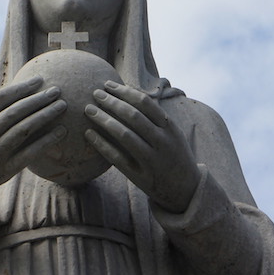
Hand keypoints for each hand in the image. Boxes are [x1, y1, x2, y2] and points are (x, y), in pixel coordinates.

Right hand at [0, 77, 66, 207]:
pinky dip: (46, 141)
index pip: (0, 99)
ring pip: (23, 130)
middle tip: (56, 90)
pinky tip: (61, 131)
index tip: (39, 79)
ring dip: (44, 116)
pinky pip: (29, 153)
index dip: (21, 88)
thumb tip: (19, 89)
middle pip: (14, 113)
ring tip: (61, 105)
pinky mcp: (5, 170)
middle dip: (37, 99)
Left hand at [84, 81, 200, 213]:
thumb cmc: (174, 154)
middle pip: (132, 116)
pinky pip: (117, 157)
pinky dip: (101, 144)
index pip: (145, 103)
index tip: (108, 85)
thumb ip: (155, 117)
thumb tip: (127, 93)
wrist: (185, 189)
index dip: (124, 91)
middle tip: (95, 93)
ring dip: (103, 119)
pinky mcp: (139, 176)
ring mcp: (151, 160)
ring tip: (89, 109)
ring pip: (124, 135)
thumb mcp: (173, 133)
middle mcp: (162, 142)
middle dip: (111, 102)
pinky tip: (88, 133)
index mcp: (170, 128)